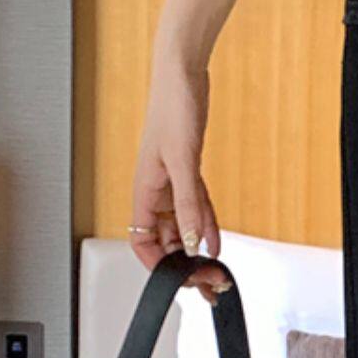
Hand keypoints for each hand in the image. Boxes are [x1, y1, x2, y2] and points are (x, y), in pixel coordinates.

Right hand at [130, 67, 229, 306]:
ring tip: (214, 271)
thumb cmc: (173, 108)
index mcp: (143, 190)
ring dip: (197, 250)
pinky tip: (216, 242)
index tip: (178, 280)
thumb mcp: (184, 161)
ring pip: (182, 227)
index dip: (157, 265)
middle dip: (183, 263)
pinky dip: (206, 226)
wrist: (183, 75)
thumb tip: (192, 241)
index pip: (141, 241)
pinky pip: (196, 208)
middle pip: (165, 240)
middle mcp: (154, 191)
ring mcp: (172, 183)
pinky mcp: (188, 172)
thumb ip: (188, 204)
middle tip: (206, 281)